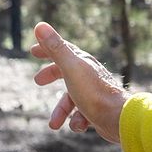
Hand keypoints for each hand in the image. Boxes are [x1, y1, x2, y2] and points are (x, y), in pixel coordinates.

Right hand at [30, 22, 127, 142]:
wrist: (119, 118)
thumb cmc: (94, 92)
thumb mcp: (70, 69)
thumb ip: (55, 48)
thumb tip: (39, 26)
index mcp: (83, 63)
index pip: (63, 49)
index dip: (47, 48)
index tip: (33, 50)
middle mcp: (90, 75)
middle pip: (67, 71)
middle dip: (52, 75)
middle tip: (37, 81)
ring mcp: (94, 93)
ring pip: (72, 100)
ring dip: (61, 111)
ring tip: (54, 124)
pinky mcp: (98, 110)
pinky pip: (82, 115)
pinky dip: (76, 121)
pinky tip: (80, 125)